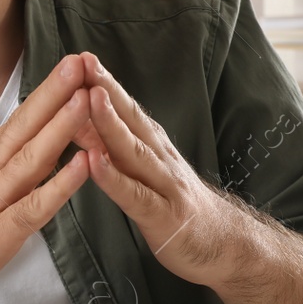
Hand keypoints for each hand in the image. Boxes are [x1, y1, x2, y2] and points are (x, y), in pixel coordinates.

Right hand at [0, 53, 93, 303]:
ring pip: (32, 157)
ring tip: (84, 101)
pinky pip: (35, 205)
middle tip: (82, 63)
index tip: (75, 61)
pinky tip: (81, 166)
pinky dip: (60, 184)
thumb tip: (57, 132)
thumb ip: (23, 158)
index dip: (50, 88)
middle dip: (56, 93)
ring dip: (60, 128)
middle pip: (27, 125)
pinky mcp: (1, 232)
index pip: (24, 115)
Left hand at [72, 51, 244, 287]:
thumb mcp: (142, 172)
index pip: (126, 109)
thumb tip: (77, 119)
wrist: (226, 245)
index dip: (103, 82)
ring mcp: (163, 185)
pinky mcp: (162, 216)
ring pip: (133, 150)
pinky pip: (134, 194)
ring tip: (89, 97)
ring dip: (110, 123)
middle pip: (130, 119)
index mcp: (152, 146)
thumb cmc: (175, 206)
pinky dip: (113, 178)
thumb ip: (111, 147)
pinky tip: (95, 163)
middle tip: (82, 61)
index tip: (78, 58)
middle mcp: (159, 158)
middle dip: (105, 88)